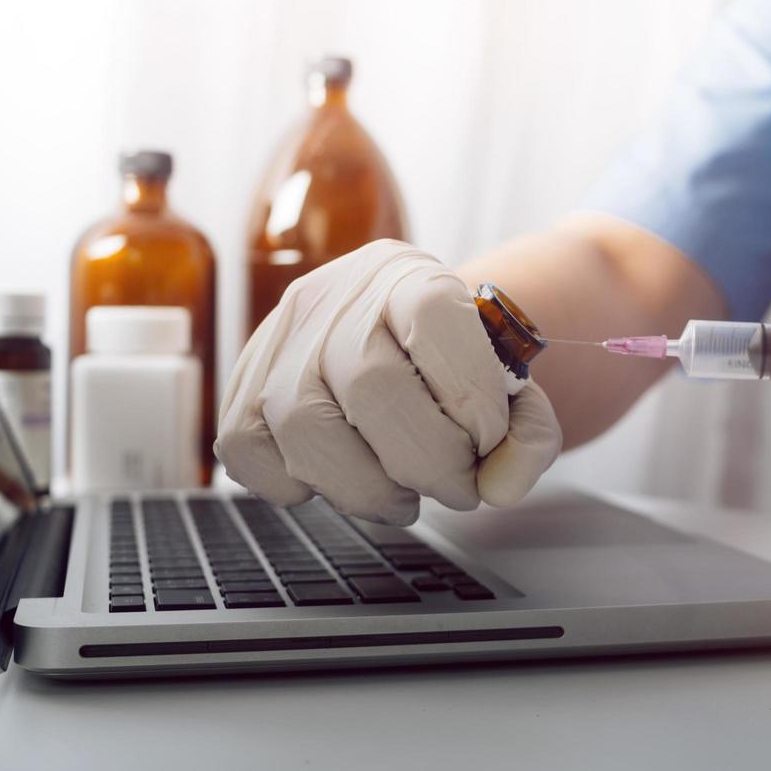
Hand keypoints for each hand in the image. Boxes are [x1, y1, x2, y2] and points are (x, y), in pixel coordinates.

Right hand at [216, 241, 561, 524]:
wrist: (394, 345)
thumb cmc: (453, 369)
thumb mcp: (509, 383)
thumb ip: (528, 433)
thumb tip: (501, 485)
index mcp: (410, 276)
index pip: (435, 316)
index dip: (472, 393)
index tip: (490, 435)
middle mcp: (335, 299)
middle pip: (372, 387)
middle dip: (429, 461)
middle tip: (455, 483)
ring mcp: (278, 346)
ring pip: (307, 428)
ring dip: (369, 488)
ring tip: (403, 494)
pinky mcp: (241, 396)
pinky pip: (252, 456)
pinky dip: (300, 487)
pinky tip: (344, 476)